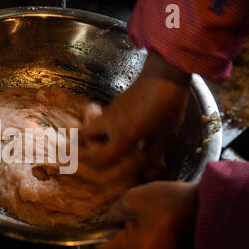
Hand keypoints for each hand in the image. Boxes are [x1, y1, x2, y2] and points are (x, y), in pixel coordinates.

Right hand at [81, 52, 190, 167]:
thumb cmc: (166, 108)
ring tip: (110, 140)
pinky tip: (122, 127)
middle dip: (88, 146)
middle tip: (103, 151)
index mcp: (122, 136)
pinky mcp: (114, 103)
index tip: (111, 169)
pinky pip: (102, 118)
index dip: (101, 168)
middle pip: (82, 136)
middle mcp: (109, 124)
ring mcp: (109, 111)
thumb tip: (146, 173)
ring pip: (90, 124)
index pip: (99, 159)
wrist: (164, 74)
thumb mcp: (163, 136)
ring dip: (95, 135)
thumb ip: (152, 156)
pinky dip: (105, 125)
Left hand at [94, 181, 197, 248]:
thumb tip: (103, 224)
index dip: (95, 235)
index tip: (99, 223)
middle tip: (116, 222)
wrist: (206, 208)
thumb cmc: (171, 201)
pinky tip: (142, 231)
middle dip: (108, 242)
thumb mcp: (132, 199)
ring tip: (131, 224)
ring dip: (121, 247)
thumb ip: (111, 214)